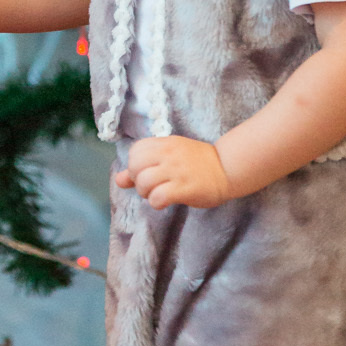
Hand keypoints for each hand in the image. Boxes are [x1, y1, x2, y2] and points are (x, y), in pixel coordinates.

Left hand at [116, 135, 230, 210]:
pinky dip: (156, 203)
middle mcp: (169, 154)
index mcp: (164, 143)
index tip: (148, 172)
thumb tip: (118, 179)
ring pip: (144, 183)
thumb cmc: (197, 163)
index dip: (135, 166)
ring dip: (146, 193)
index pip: (134, 151)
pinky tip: (166, 201)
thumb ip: (144, 166)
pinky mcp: (185, 187)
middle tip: (151, 186)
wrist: (227, 168)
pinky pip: (158, 197)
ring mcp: (177, 170)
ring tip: (158, 194)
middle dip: (138, 180)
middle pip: (135, 167)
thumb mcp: (169, 157)